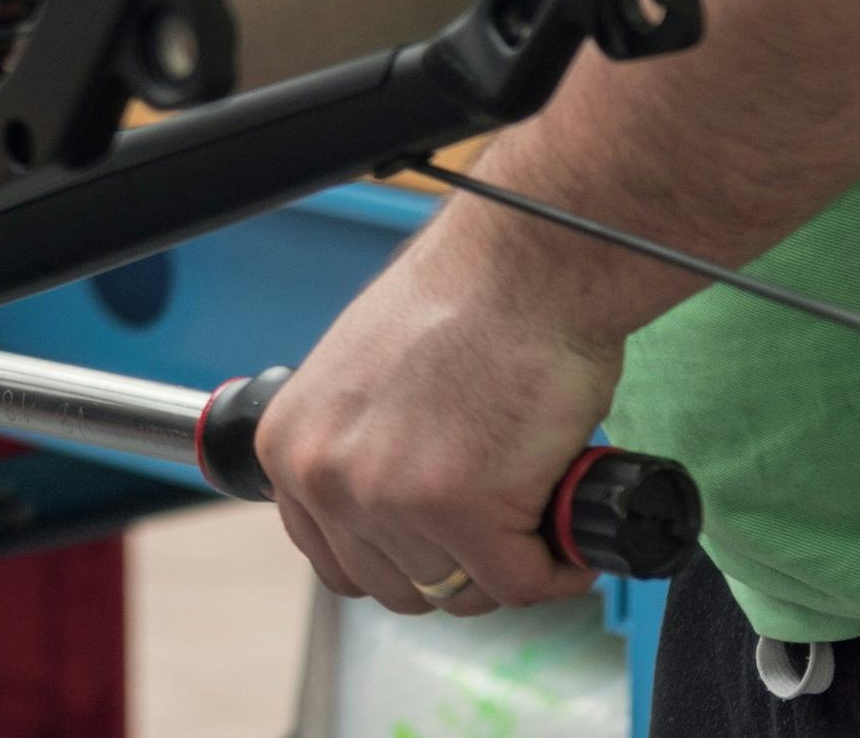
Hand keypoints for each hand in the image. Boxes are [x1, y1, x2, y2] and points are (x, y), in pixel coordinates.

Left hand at [250, 211, 625, 616]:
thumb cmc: (463, 305)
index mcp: (290, 447)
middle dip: (454, 567)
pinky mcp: (462, 512)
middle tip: (501, 531)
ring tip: (534, 515)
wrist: (521, 268)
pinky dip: (556, 569)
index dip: (398, 558)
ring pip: (458, 591)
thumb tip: (392, 510)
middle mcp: (323, 478)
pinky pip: (520, 584)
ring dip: (507, 566)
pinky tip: (569, 534)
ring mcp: (388, 499)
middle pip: (394, 585)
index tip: (442, 545)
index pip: (331, 557)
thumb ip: (358, 448)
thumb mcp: (363, 382)